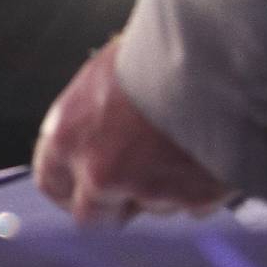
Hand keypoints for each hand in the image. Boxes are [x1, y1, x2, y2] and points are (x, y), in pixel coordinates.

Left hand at [33, 37, 233, 223]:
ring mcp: (147, 189)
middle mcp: (99, 172)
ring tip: (184, 146)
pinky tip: (211, 153)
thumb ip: (87, 120)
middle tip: (133, 186)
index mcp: (67, 137)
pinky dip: (202, 188)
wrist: (215, 53)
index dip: (69, 190)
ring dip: (163, 189)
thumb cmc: (156, 51)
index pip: (52, 183)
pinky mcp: (194, 198)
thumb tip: (90, 135)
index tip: (81, 191)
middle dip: (111, 206)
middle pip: (93, 214)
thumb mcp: (102, 78)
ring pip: (150, 207)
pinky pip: (194, 205)